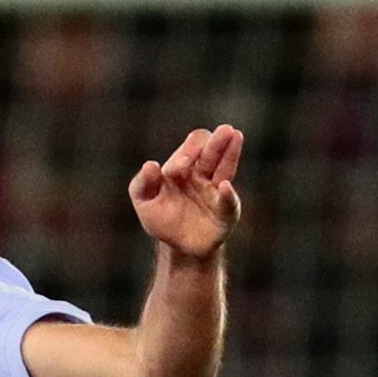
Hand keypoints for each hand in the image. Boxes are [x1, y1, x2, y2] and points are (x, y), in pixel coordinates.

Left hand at [130, 125, 242, 258]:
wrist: (178, 245)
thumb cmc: (161, 218)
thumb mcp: (144, 201)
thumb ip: (142, 184)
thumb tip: (151, 165)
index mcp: (184, 167)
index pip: (191, 148)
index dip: (187, 152)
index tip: (176, 170)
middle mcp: (203, 174)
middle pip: (212, 151)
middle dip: (217, 141)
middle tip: (225, 130)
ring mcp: (216, 191)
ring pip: (225, 167)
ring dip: (230, 152)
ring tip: (235, 135)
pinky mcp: (226, 211)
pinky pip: (229, 201)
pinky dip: (228, 194)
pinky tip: (223, 186)